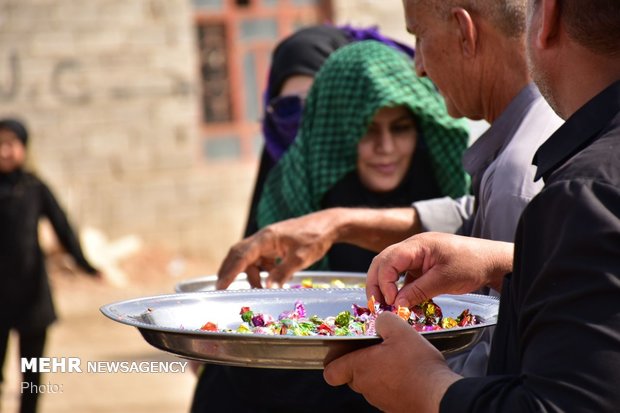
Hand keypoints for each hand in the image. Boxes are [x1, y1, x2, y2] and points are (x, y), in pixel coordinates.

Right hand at [216, 211, 338, 288]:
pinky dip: (260, 271)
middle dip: (229, 271)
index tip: (220, 285)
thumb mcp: (300, 258)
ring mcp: (268, 241)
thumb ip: (282, 273)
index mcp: (266, 237)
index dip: (230, 271)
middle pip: (239, 254)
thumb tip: (268, 288)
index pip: (242, 255)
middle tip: (221, 288)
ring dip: (250, 275)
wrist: (329, 225)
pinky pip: (260, 259)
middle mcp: (263, 237)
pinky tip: (269, 280)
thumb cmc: (315, 238)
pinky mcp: (275, 245)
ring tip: (257, 290)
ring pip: (250, 259)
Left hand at [324, 312, 459, 412]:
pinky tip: (409, 374)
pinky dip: (394, 384)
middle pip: (353, 376)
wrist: (440, 396)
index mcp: (360, 367)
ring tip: (399, 360)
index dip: (334, 362)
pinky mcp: (395, 408)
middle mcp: (366, 387)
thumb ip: (384, 320)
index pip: (331, 372)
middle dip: (363, 363)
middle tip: (380, 350)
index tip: (344, 354)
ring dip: (380, 373)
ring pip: (371, 384)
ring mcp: (380, 400)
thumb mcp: (400, 330)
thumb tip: (380, 321)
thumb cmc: (417, 365)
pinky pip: (388, 393)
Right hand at [366, 232, 512, 306]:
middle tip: (376, 305)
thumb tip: (396, 305)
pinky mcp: (420, 266)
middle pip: (382, 262)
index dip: (384, 282)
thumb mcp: (444, 280)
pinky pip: (402, 276)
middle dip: (376, 283)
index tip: (391, 302)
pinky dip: (398, 289)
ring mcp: (415, 256)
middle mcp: (412, 248)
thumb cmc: (471, 264)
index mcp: (416, 245)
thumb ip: (418, 291)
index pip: (388, 261)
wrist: (491, 261)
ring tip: (385, 305)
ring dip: (384, 286)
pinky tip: (400, 303)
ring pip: (389, 269)